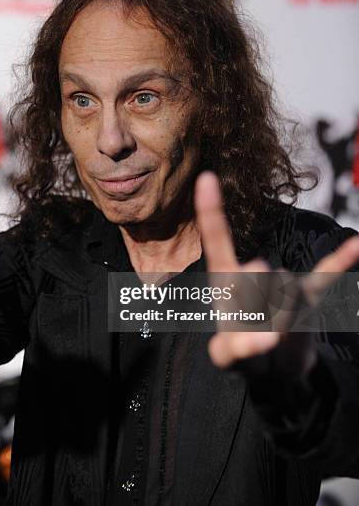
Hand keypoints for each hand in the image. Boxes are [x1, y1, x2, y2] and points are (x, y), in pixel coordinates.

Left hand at [194, 171, 358, 372]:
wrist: (275, 371)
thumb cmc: (241, 357)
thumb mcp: (228, 357)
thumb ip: (238, 346)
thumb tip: (268, 331)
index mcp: (226, 279)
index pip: (217, 240)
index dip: (210, 210)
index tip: (205, 178)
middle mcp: (254, 272)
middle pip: (258, 278)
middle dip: (256, 309)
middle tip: (256, 335)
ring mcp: (283, 281)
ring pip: (286, 292)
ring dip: (282, 321)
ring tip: (273, 337)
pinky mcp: (309, 296)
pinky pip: (326, 276)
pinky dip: (341, 261)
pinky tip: (357, 245)